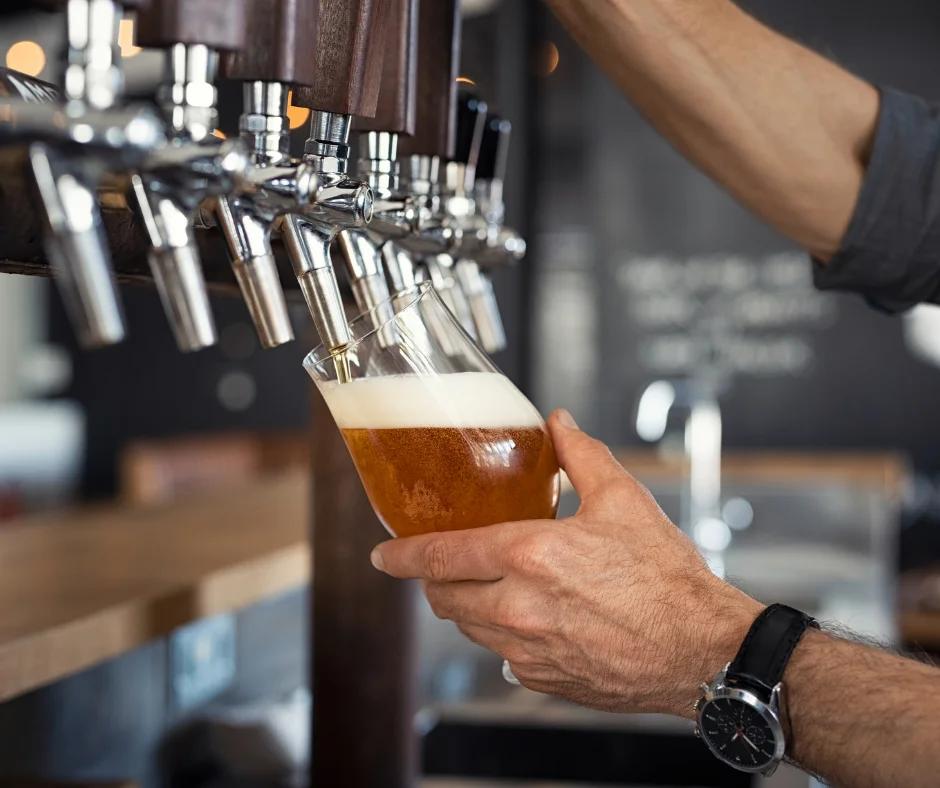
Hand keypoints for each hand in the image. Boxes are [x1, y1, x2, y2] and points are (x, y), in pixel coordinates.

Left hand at [371, 409, 762, 716]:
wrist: (701, 649)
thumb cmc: (666, 577)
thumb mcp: (623, 500)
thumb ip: (581, 455)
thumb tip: (558, 423)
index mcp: (531, 556)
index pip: (441, 555)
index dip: (403, 555)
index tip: (383, 555)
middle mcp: (520, 608)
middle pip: (445, 597)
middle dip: (433, 580)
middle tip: (443, 565)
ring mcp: (529, 651)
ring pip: (469, 629)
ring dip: (467, 606)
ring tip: (489, 585)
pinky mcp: (544, 680)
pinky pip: (502, 657)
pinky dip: (502, 635)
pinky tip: (530, 617)